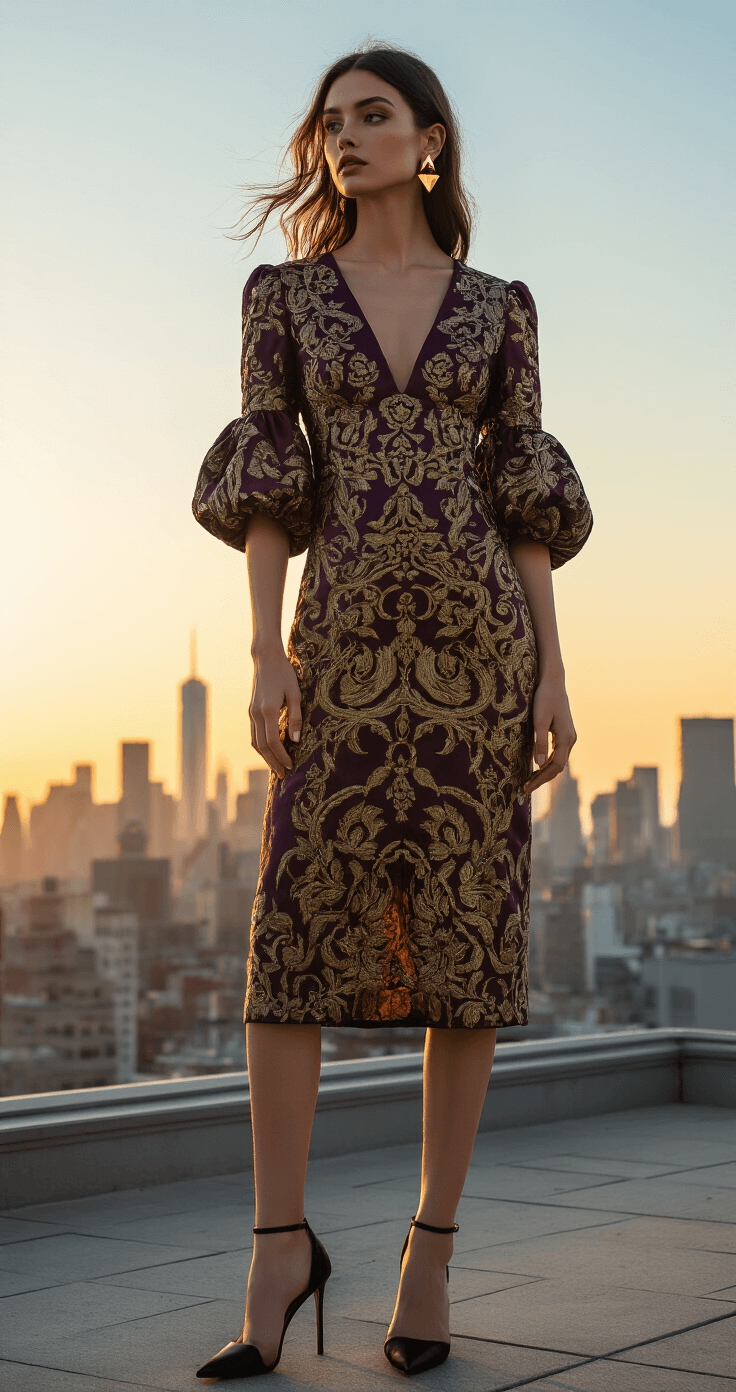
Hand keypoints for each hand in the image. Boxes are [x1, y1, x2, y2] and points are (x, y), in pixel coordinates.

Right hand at [249, 644, 302, 779]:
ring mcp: (251, 713)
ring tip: (277, 767)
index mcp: (267, 710)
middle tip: (283, 775)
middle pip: (261, 746)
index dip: (281, 756)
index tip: (291, 766)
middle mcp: (256, 714)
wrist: (266, 658)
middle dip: (272, 762)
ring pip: (255, 742)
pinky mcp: (251, 711)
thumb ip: (296, 717)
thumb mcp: (295, 694)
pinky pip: (254, 734)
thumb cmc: (284, 674)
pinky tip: (270, 752)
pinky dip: (261, 746)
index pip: (272, 741)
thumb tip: (296, 740)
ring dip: (265, 757)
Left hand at [523, 671, 576, 794]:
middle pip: (558, 766)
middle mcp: (570, 739)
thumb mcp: (539, 720)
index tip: (527, 787)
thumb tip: (539, 764)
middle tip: (525, 788)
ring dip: (545, 772)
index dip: (542, 778)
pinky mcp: (564, 732)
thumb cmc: (544, 697)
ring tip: (529, 781)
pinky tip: (537, 766)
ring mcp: (568, 736)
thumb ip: (539, 742)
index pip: (556, 766)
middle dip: (542, 778)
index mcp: (566, 737)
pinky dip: (547, 762)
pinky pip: (557, 753)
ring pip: (558, 760)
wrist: (552, 681)